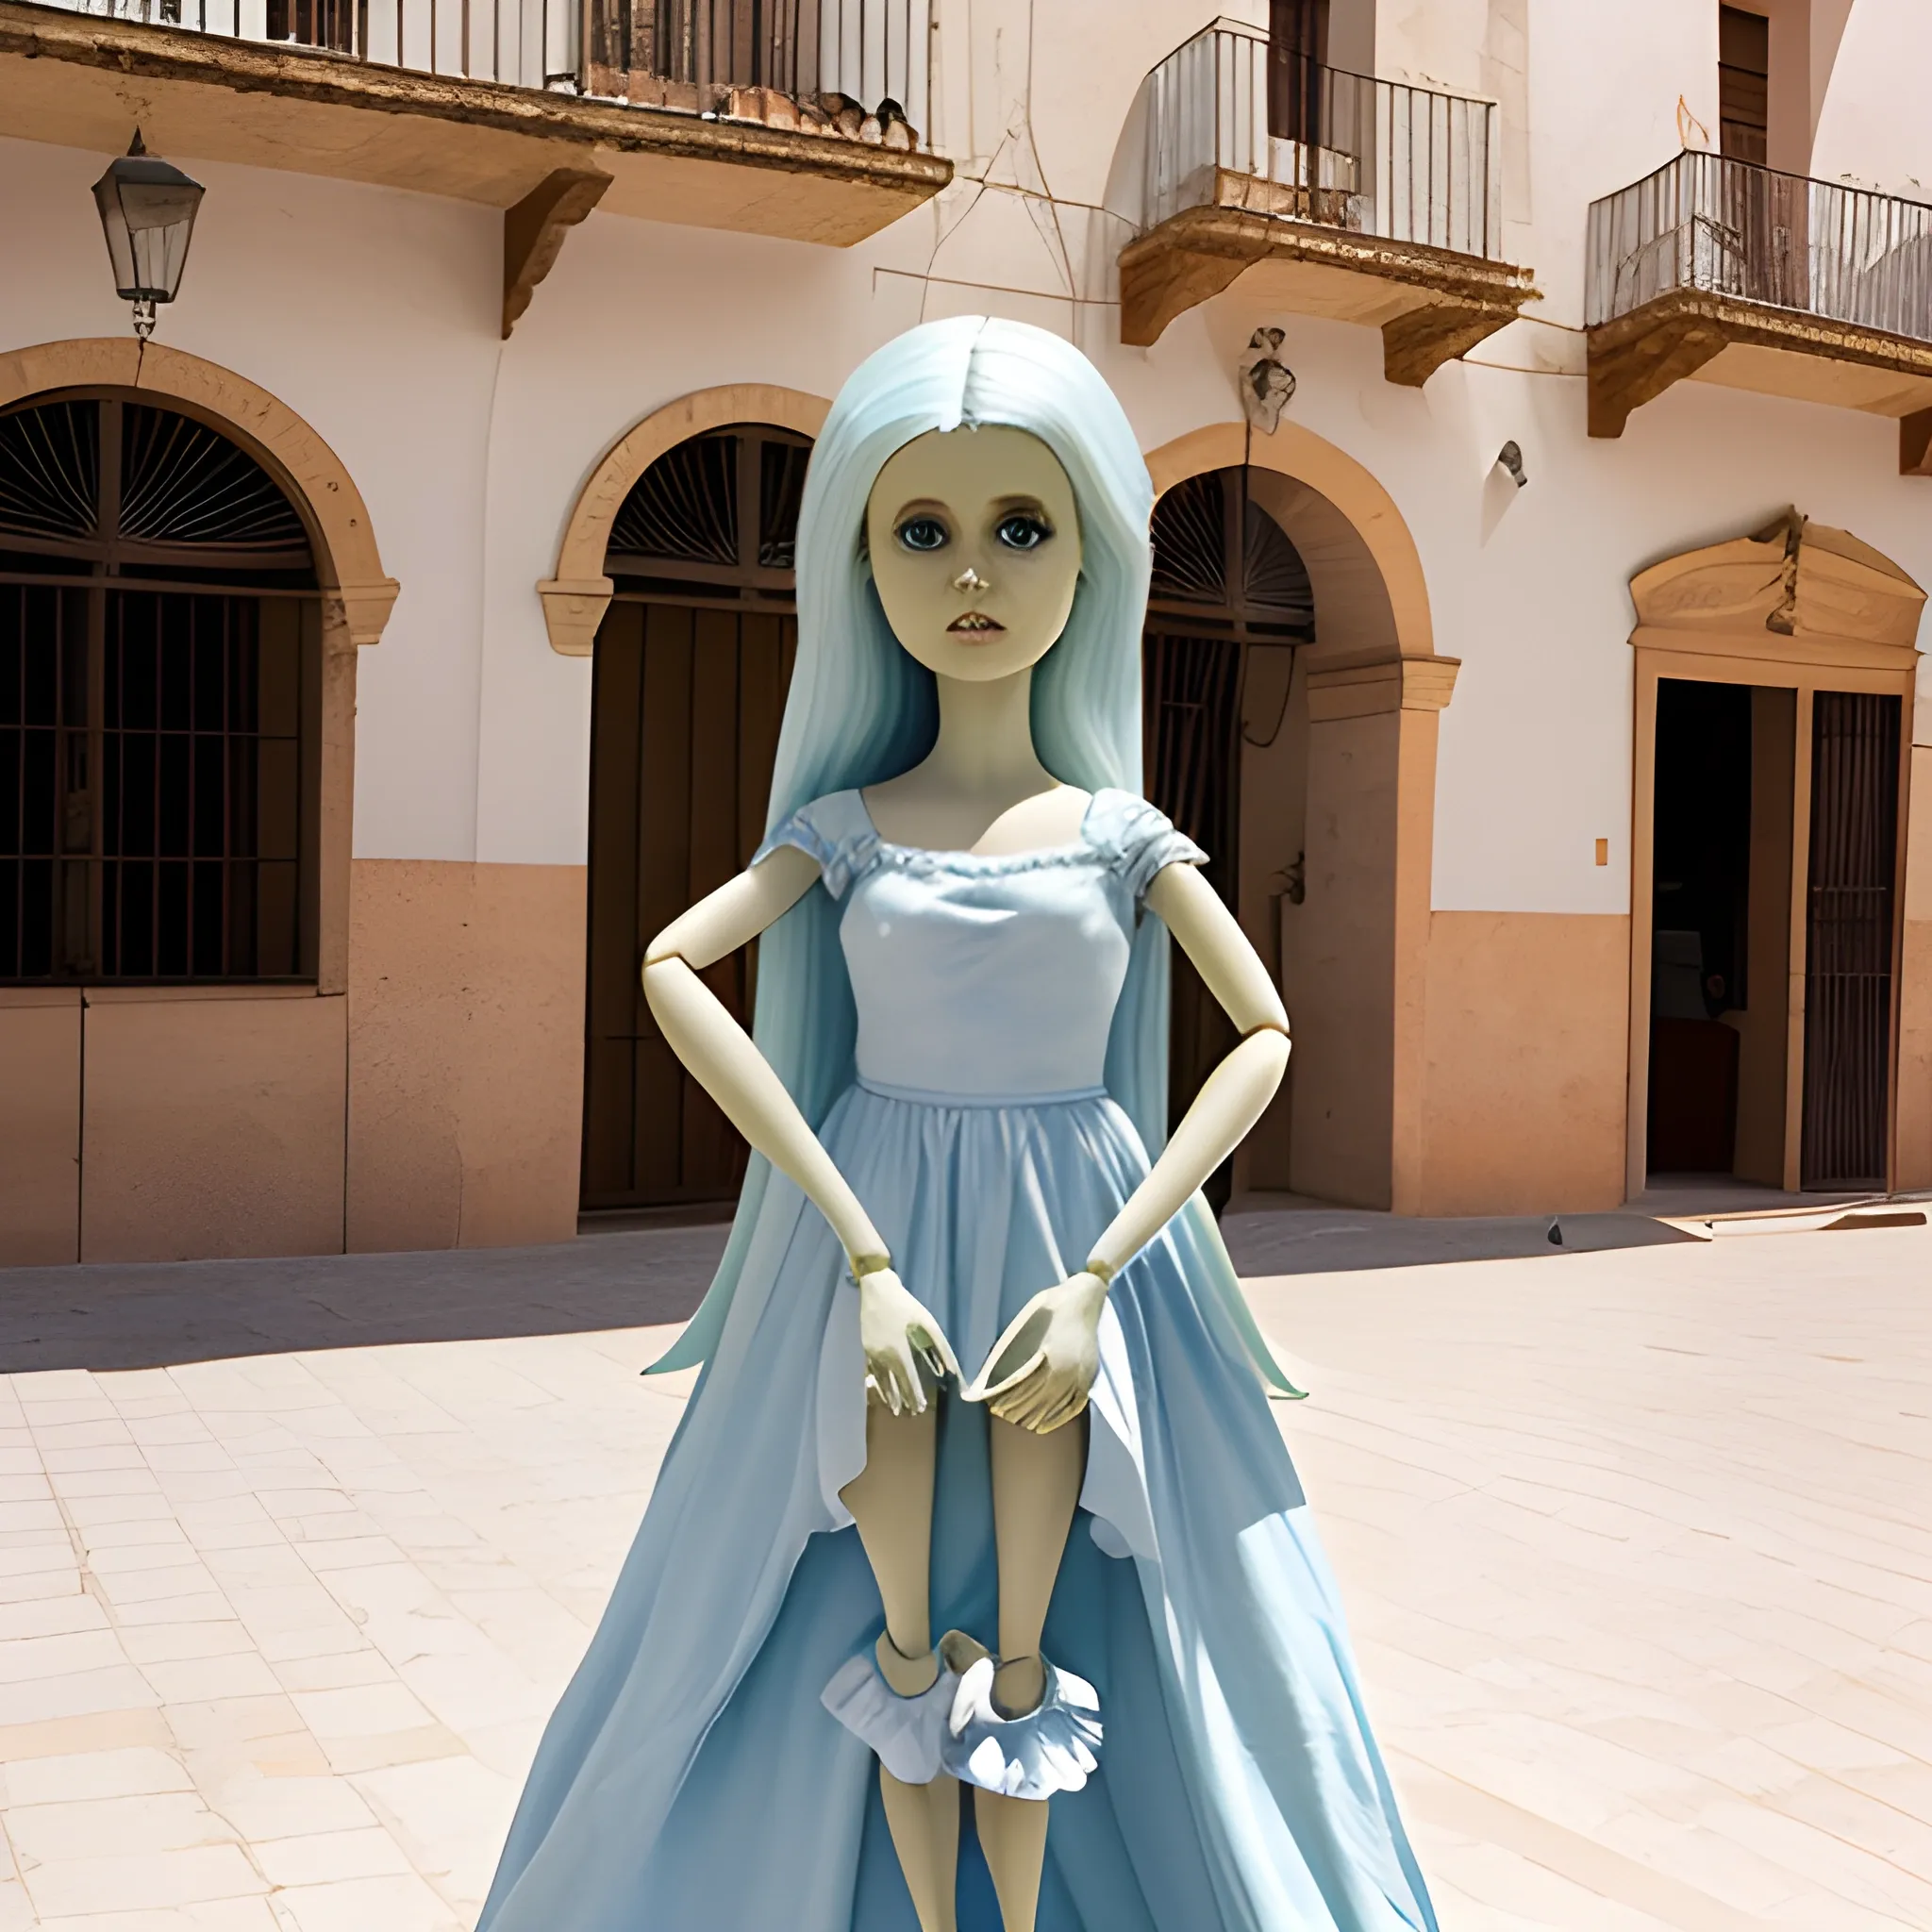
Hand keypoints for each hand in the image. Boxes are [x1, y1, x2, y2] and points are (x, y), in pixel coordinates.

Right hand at [858, 1268, 960, 1415]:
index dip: (915, 1393)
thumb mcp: (927, 1322)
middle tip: (913, 1412)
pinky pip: (872, 1371)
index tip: (922, 1407)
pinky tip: (881, 1389)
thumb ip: (940, 1346)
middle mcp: (882, 1354)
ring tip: (895, 1409)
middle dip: (904, 1398)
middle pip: (895, 1382)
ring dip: (889, 1395)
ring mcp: (871, 1351)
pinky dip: (878, 1383)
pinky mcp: (865, 1347)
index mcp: (898, 1348)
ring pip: (881, 1379)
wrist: (877, 1288)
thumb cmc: (905, 1304)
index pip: (908, 1378)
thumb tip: (950, 1367)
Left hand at [961, 1272, 1106, 1433]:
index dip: (1007, 1400)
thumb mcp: (1026, 1324)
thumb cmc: (1052, 1306)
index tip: (993, 1406)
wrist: (1085, 1297)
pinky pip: (1075, 1405)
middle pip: (1040, 1403)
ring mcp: (1082, 1375)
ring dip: (1036, 1417)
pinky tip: (1045, 1424)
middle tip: (1003, 1415)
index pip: (1024, 1390)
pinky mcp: (1090, 1375)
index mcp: (1051, 1358)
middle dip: (1019, 1411)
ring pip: (1056, 1407)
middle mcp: (1068, 1371)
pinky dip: (1059, 1418)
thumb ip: (1012, 1351)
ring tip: (1020, 1422)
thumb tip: (993, 1374)